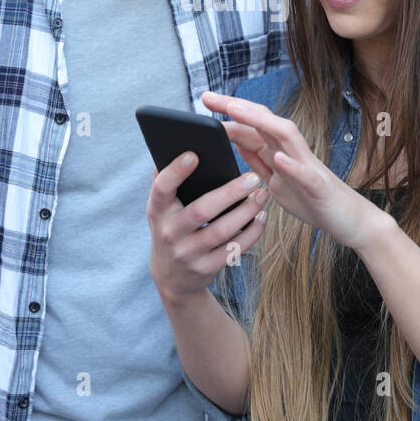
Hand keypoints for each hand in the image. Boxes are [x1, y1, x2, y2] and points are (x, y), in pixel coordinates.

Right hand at [146, 150, 270, 304]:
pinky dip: (251, 233)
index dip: (176, 172)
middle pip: (201, 211)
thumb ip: (166, 180)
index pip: (161, 189)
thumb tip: (175, 143)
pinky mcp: (206, 268)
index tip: (194, 154)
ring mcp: (188, 253)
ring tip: (262, 194)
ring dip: (246, 212)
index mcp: (157, 211)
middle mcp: (169, 233)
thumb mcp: (161, 208)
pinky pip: (233, 250)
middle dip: (229, 193)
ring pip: (221, 231)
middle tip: (253, 177)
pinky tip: (262, 217)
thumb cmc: (172, 227)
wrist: (172, 276)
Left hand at [201, 91, 388, 250]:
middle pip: (265, 121)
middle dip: (237, 106)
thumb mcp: (276, 180)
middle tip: (208, 96)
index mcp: (280, 152)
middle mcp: (293, 153)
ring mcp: (308, 167)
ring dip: (261, 121)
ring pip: (286, 137)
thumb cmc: (312, 200)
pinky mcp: (320, 188)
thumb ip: (258, 160)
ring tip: (236, 110)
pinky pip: (306, 174)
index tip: (205, 101)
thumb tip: (235, 140)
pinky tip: (279, 158)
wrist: (350, 221)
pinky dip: (292, 165)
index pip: (253, 125)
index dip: (230, 112)